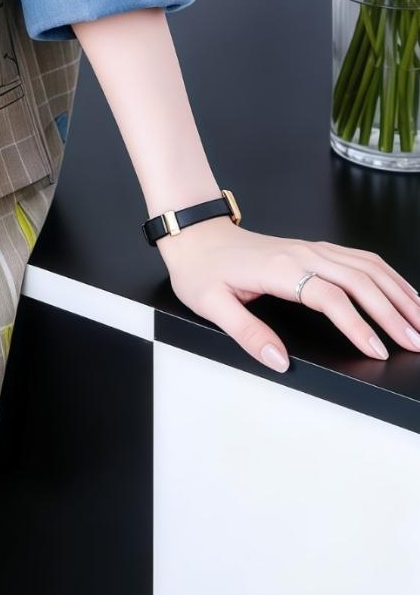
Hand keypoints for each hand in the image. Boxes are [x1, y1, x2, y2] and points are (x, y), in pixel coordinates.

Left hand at [158, 220, 419, 371]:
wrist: (196, 234)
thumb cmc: (201, 268)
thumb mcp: (210, 304)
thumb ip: (246, 333)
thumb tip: (279, 361)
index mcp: (280, 269)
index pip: (330, 297)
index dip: (357, 325)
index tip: (377, 350)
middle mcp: (303, 253)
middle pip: (361, 279)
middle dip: (393, 312)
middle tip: (416, 342)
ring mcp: (312, 248)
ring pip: (368, 266)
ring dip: (398, 292)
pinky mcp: (316, 249)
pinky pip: (361, 259)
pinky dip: (388, 276)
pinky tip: (402, 293)